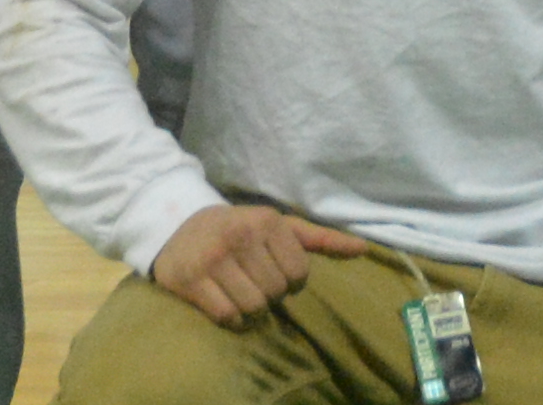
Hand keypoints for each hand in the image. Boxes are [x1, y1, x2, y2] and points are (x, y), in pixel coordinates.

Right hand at [151, 205, 367, 326]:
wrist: (178, 227)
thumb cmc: (240, 229)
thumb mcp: (279, 225)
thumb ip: (320, 238)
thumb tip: (364, 249)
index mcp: (267, 221)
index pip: (299, 273)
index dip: (291, 281)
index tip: (276, 272)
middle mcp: (240, 236)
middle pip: (276, 292)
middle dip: (270, 294)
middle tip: (255, 282)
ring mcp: (214, 259)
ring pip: (254, 307)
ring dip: (253, 311)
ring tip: (243, 295)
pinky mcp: (191, 281)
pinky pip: (227, 317)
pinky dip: (233, 320)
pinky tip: (228, 306)